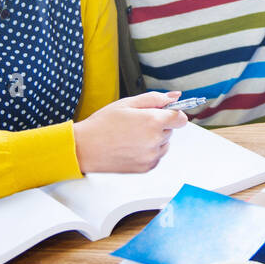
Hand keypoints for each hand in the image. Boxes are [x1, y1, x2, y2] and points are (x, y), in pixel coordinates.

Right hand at [72, 90, 187, 172]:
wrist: (84, 147)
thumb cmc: (101, 125)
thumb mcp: (128, 103)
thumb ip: (155, 98)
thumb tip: (175, 96)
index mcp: (152, 121)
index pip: (181, 118)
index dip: (173, 113)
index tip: (165, 113)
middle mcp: (154, 140)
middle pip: (171, 130)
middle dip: (159, 124)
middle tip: (137, 123)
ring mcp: (151, 156)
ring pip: (164, 144)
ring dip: (155, 139)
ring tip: (132, 135)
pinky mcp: (146, 167)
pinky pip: (156, 156)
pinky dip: (149, 151)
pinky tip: (131, 146)